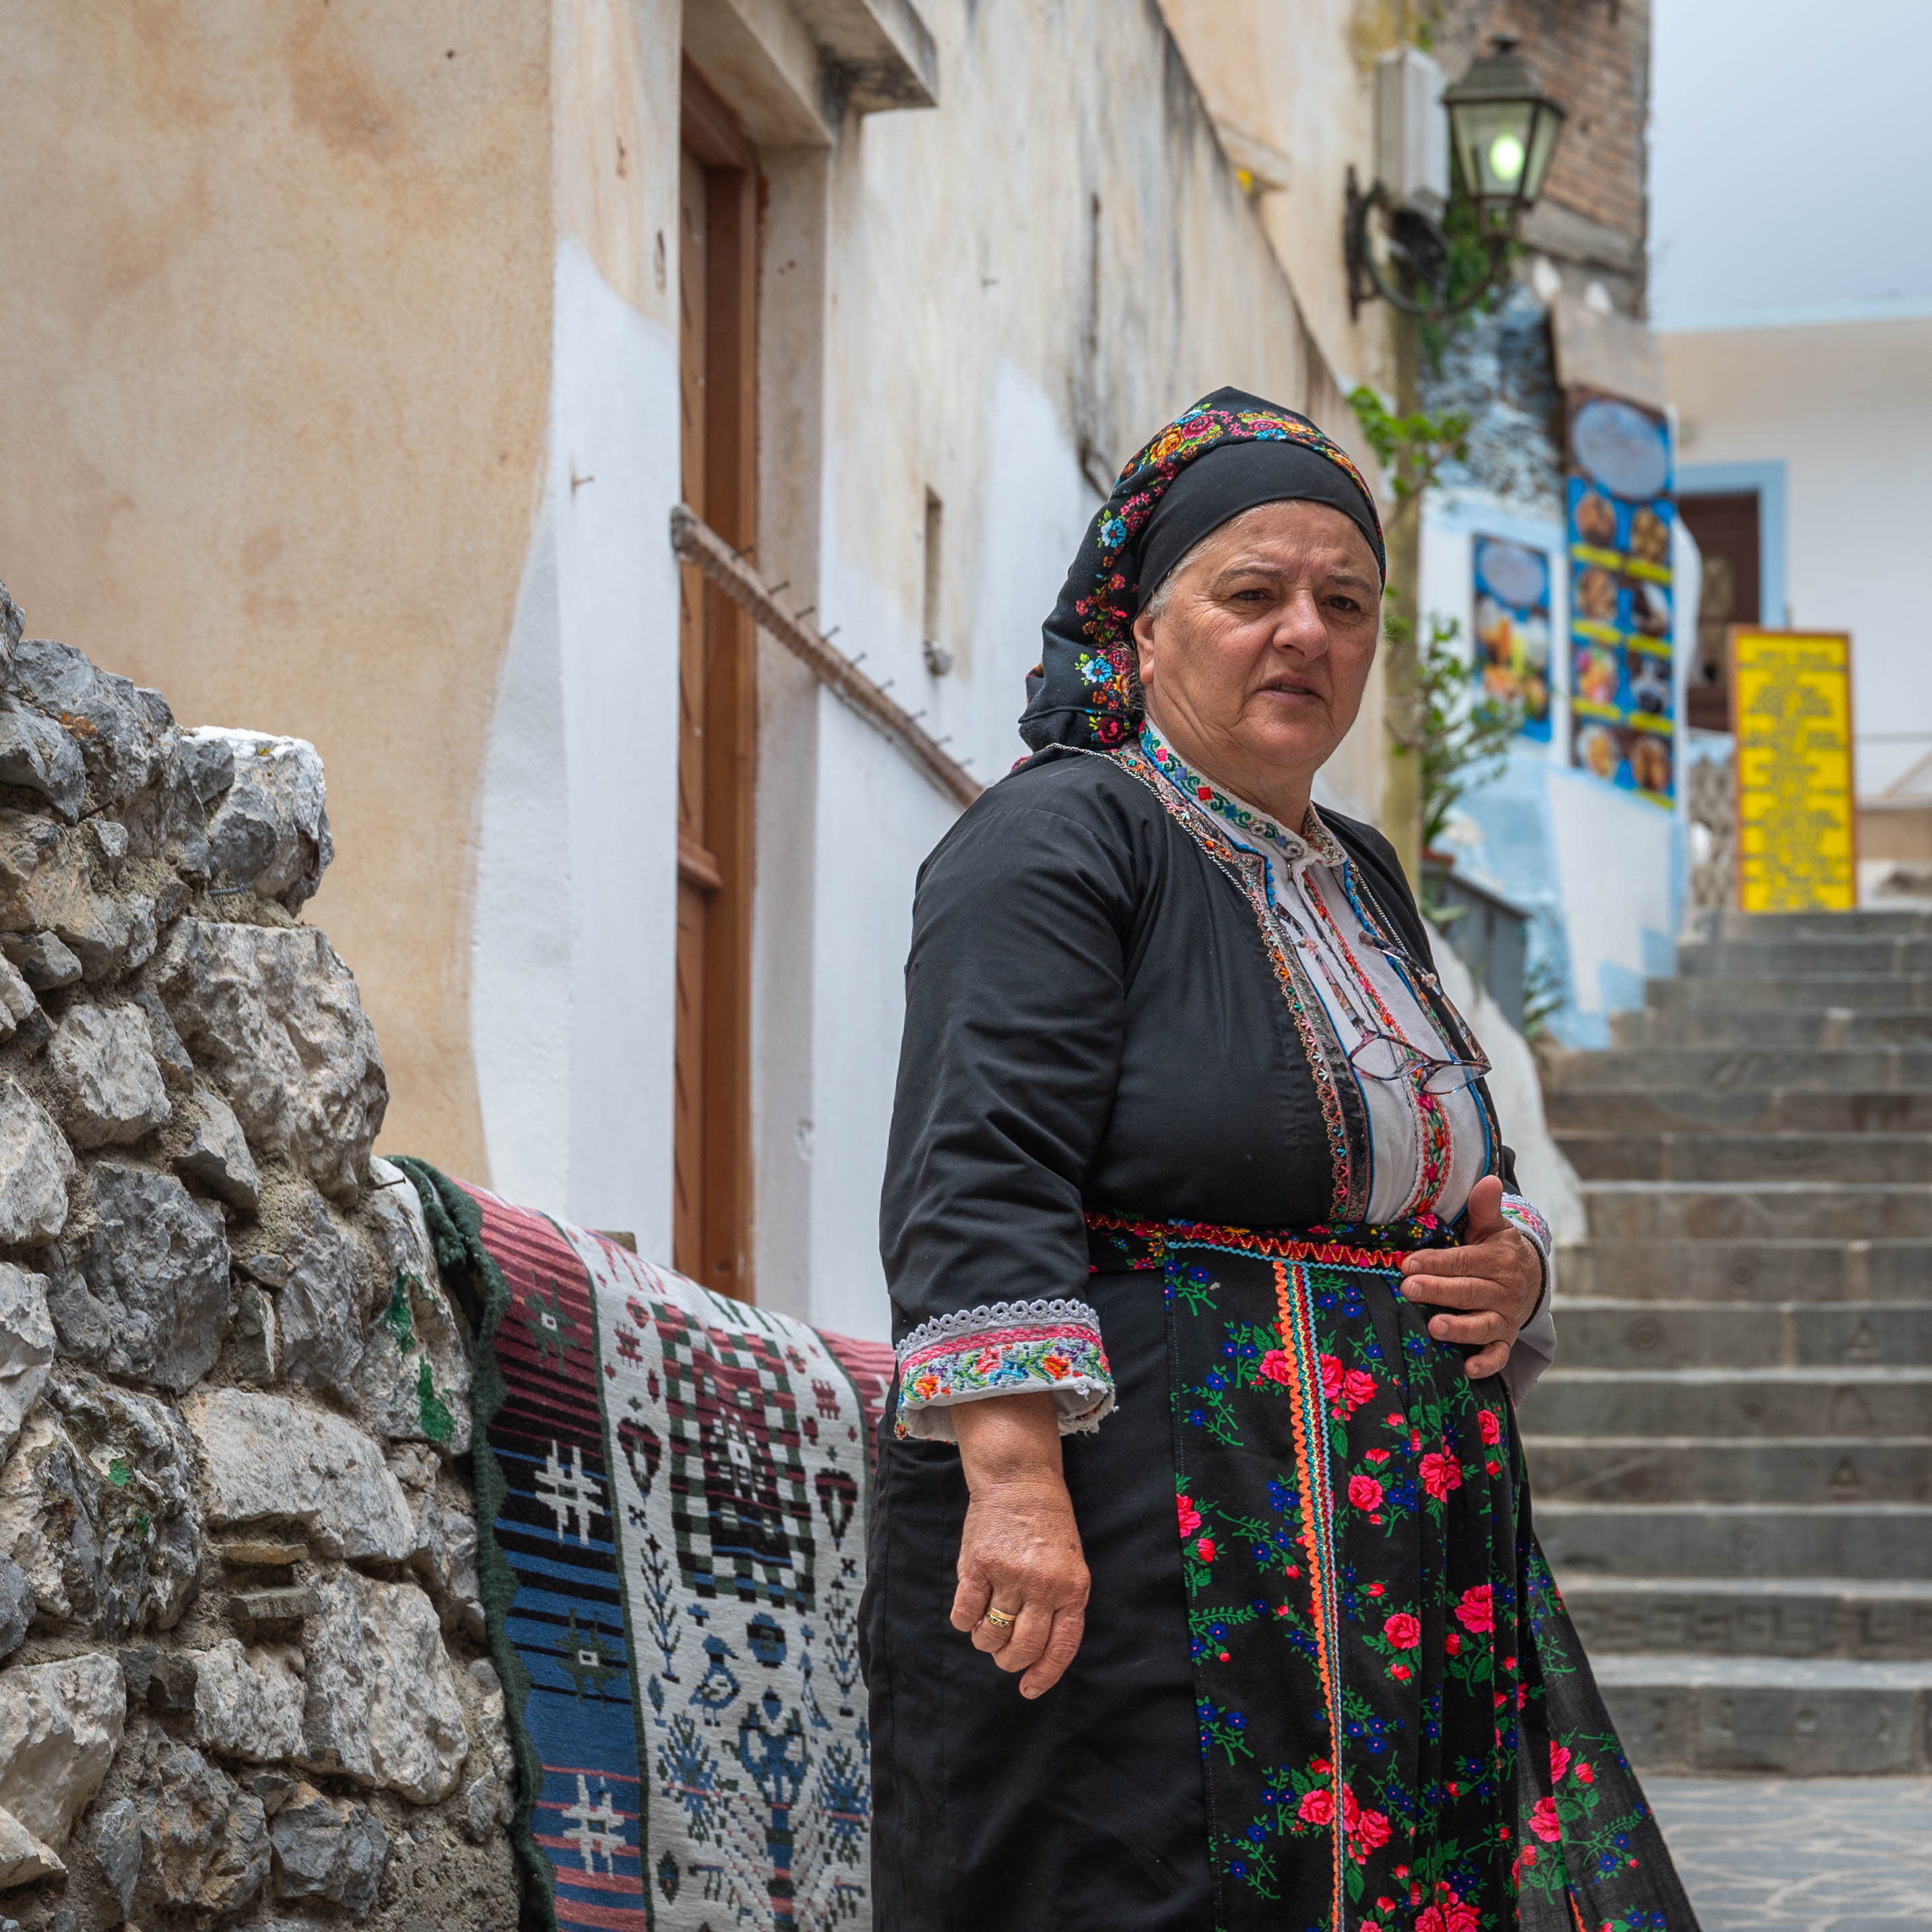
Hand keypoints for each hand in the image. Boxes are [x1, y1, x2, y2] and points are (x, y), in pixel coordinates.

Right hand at [950, 1393, 1089, 1698]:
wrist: (1020, 1480)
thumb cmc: (1046, 1527)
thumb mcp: (1069, 1565)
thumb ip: (1059, 1606)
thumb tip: (1036, 1655)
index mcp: (1073, 1589)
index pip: (1061, 1647)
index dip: (1044, 1675)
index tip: (1029, 1689)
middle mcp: (1043, 1586)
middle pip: (1023, 1648)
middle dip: (1010, 1660)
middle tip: (1003, 1652)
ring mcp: (1009, 1575)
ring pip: (991, 1637)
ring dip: (985, 1640)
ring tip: (986, 1624)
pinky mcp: (977, 1565)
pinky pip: (965, 1615)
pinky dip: (964, 1621)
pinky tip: (968, 1611)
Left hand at [1398, 1174, 1542, 1379]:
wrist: (1528, 1278)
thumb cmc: (1495, 1250)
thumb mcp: (1491, 1227)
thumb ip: (1484, 1208)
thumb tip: (1487, 1180)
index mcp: (1498, 1260)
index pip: (1464, 1261)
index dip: (1436, 1262)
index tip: (1408, 1263)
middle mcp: (1503, 1290)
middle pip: (1468, 1292)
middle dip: (1438, 1290)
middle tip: (1409, 1288)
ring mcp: (1505, 1318)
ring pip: (1482, 1325)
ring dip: (1459, 1328)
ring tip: (1434, 1327)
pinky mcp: (1505, 1340)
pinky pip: (1498, 1355)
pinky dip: (1486, 1364)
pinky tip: (1467, 1369)